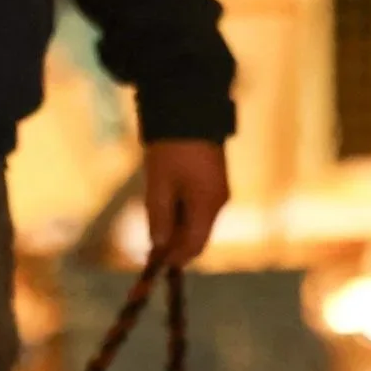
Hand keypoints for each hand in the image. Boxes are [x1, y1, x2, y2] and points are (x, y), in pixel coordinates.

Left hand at [143, 140, 229, 267]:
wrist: (189, 107)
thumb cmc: (171, 147)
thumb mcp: (159, 185)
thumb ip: (159, 219)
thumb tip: (159, 246)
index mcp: (207, 207)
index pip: (193, 246)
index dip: (174, 258)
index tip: (156, 263)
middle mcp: (218, 203)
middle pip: (197, 236)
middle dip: (176, 243)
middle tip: (152, 244)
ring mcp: (219, 190)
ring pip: (198, 221)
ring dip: (178, 226)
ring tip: (156, 218)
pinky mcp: (215, 179)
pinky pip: (200, 206)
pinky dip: (184, 211)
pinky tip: (167, 202)